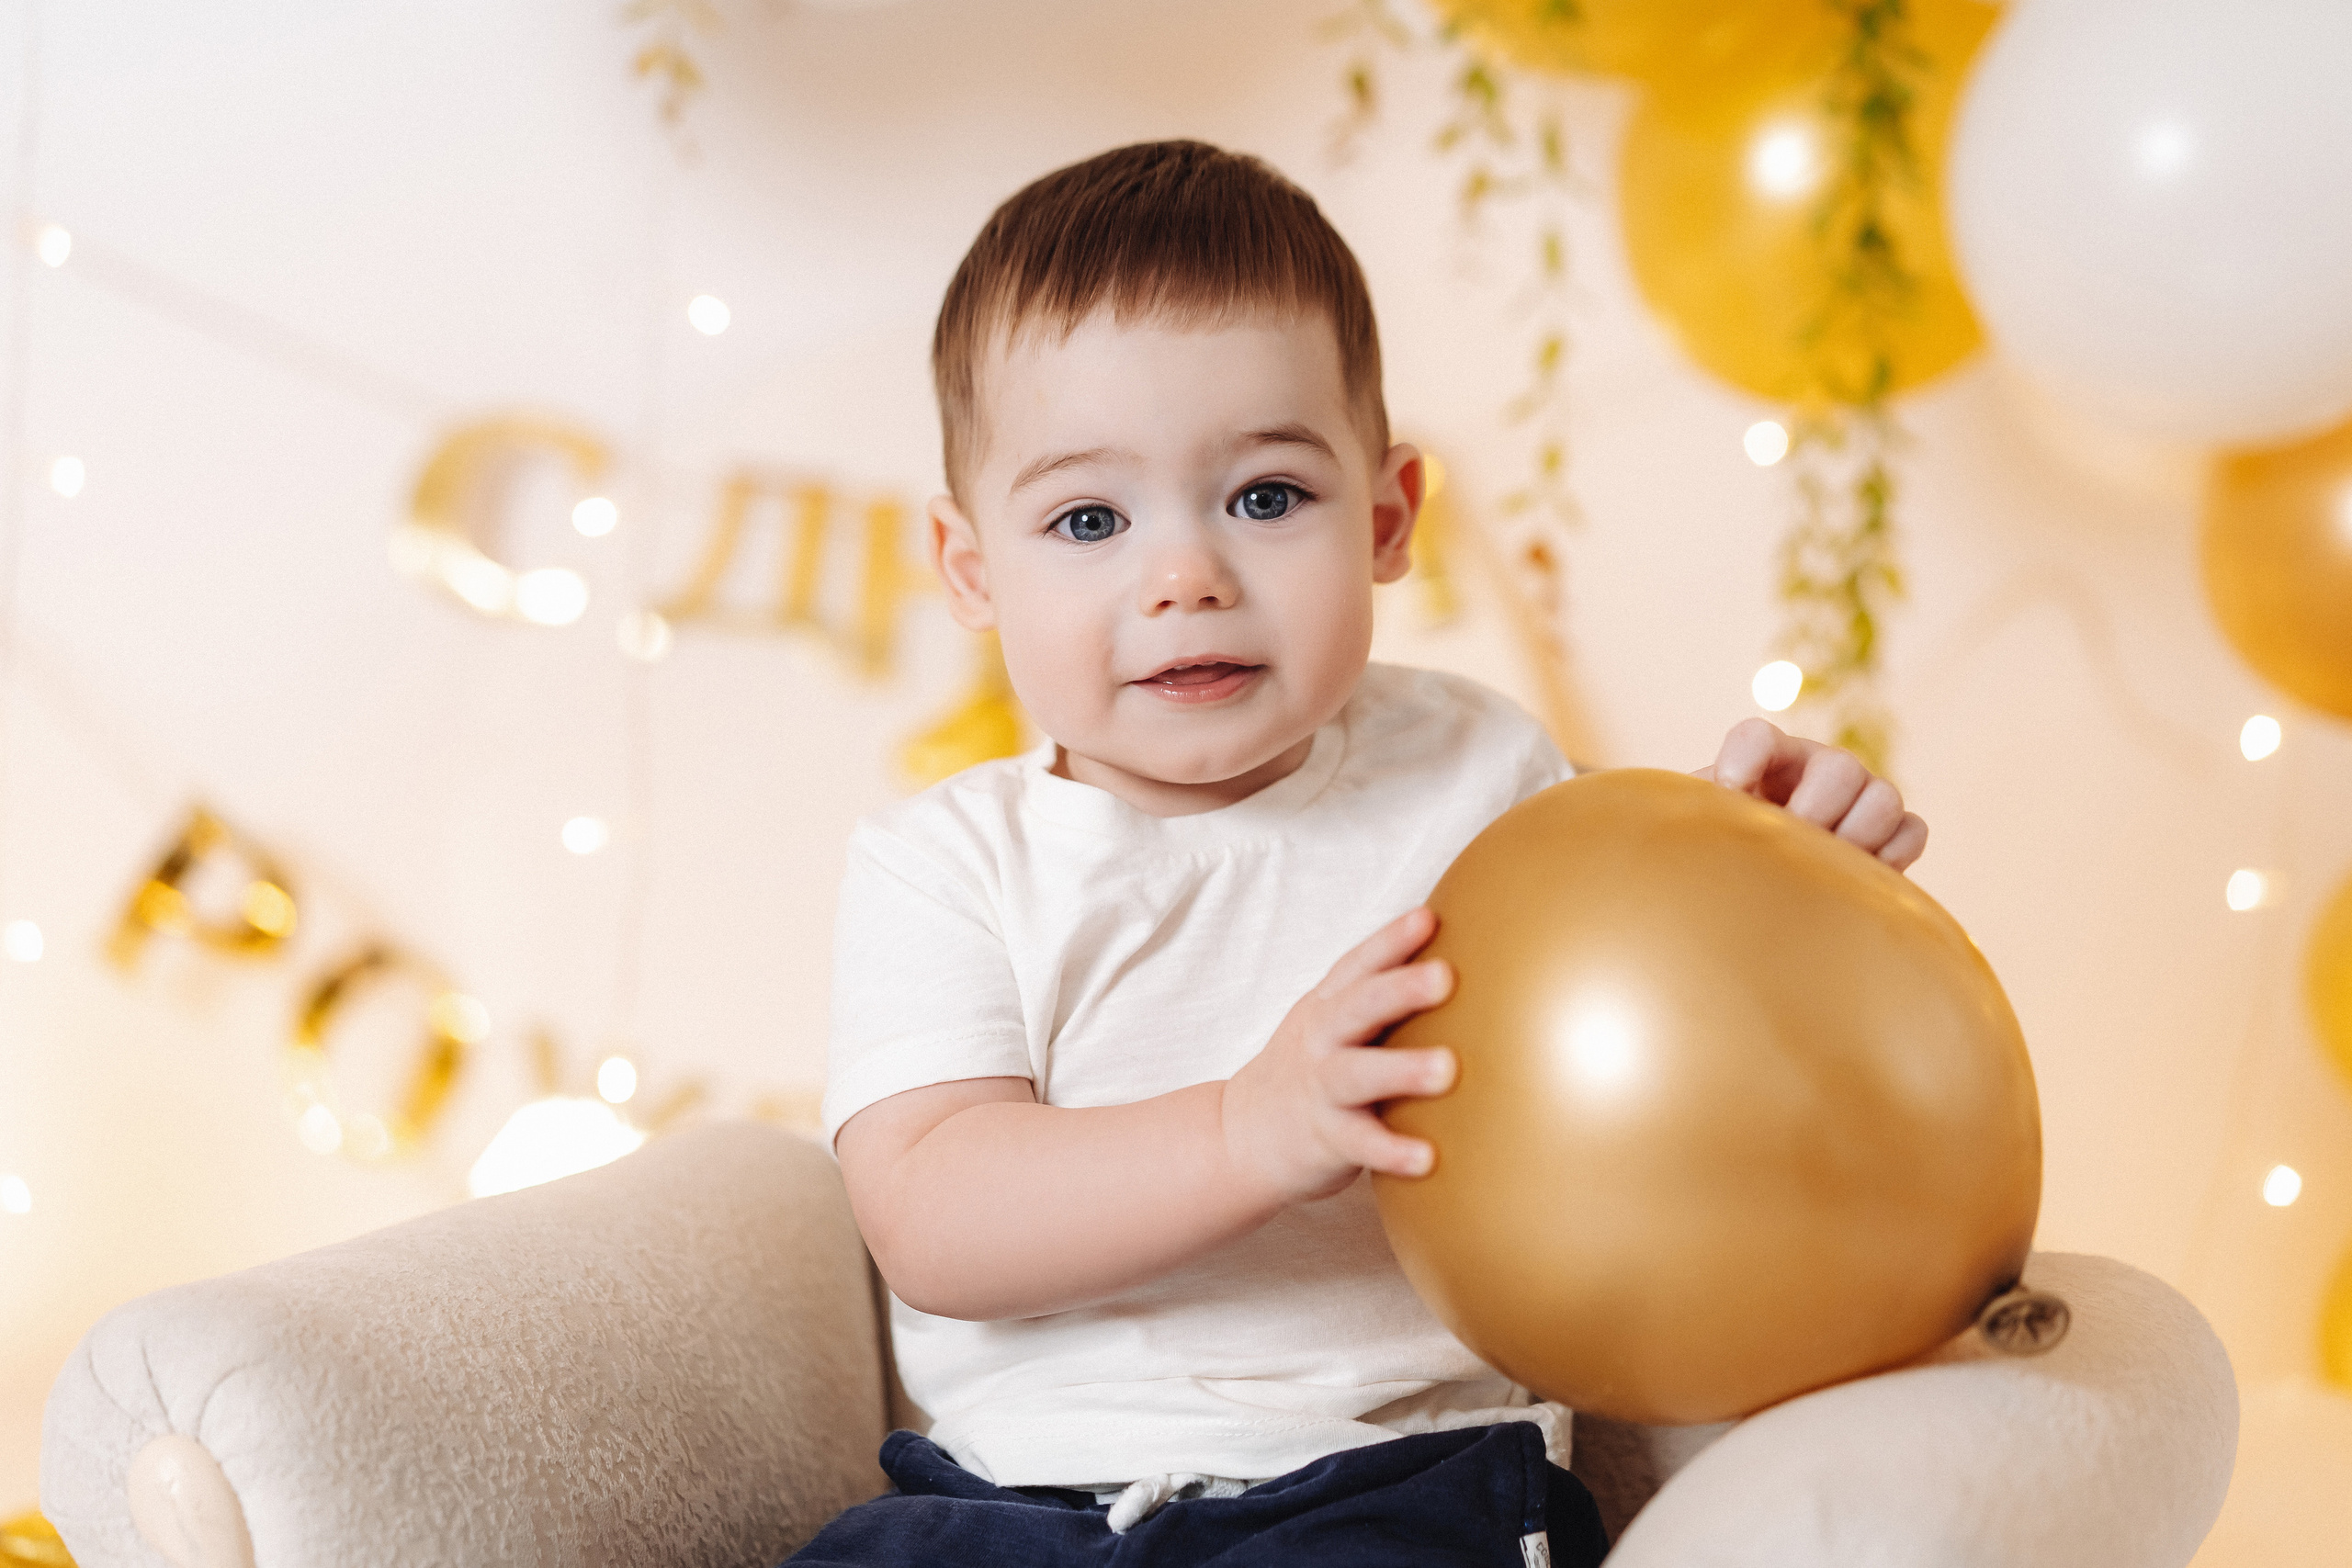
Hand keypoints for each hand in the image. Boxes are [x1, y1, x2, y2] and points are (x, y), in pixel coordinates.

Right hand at [1220, 908, 1457, 1207]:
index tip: (1429, 918)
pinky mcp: (1326, 1138)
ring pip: (1358, 1074)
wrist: (1241, 1135)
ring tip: (1447, 1069)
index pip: (1358, 965)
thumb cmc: (1310, 1071)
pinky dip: (1392, 1151)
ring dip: (1401, 1069)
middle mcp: (1321, 1039)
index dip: (1390, 940)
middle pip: (1359, 1007)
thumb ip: (1379, 999)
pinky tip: (1429, 1158)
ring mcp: (1321, 1088)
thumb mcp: (1330, 1023)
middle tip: (1445, 976)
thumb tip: (1463, 965)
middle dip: (1400, 989)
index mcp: (1328, 1005)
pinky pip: (1361, 1144)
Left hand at [1700, 717, 1927, 869]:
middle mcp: (1819, 769)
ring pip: (1884, 797)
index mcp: (1765, 761)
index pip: (1756, 737)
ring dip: (1855, 837)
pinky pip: (1912, 831)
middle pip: (1840, 767)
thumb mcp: (1709, 834)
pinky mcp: (1895, 832)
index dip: (1745, 756)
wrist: (1770, 889)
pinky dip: (1891, 856)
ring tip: (1824, 867)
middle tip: (1793, 843)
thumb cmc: (1733, 856)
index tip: (1731, 789)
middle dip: (1817, 809)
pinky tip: (1857, 879)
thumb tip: (1698, 832)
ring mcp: (1863, 796)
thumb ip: (1702, 822)